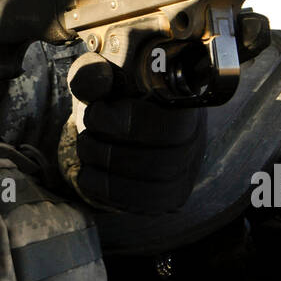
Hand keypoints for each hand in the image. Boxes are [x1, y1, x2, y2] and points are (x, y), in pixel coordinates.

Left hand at [65, 52, 205, 213]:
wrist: (136, 121)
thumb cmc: (120, 95)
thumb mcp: (103, 77)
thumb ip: (93, 73)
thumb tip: (90, 82)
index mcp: (184, 103)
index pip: (165, 124)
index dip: (122, 121)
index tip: (97, 109)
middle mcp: (195, 140)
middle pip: (155, 162)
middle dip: (105, 149)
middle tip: (86, 135)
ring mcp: (185, 173)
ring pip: (149, 189)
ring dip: (103, 174)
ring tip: (87, 153)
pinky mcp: (171, 197)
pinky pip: (141, 207)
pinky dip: (107, 192)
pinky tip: (93, 175)